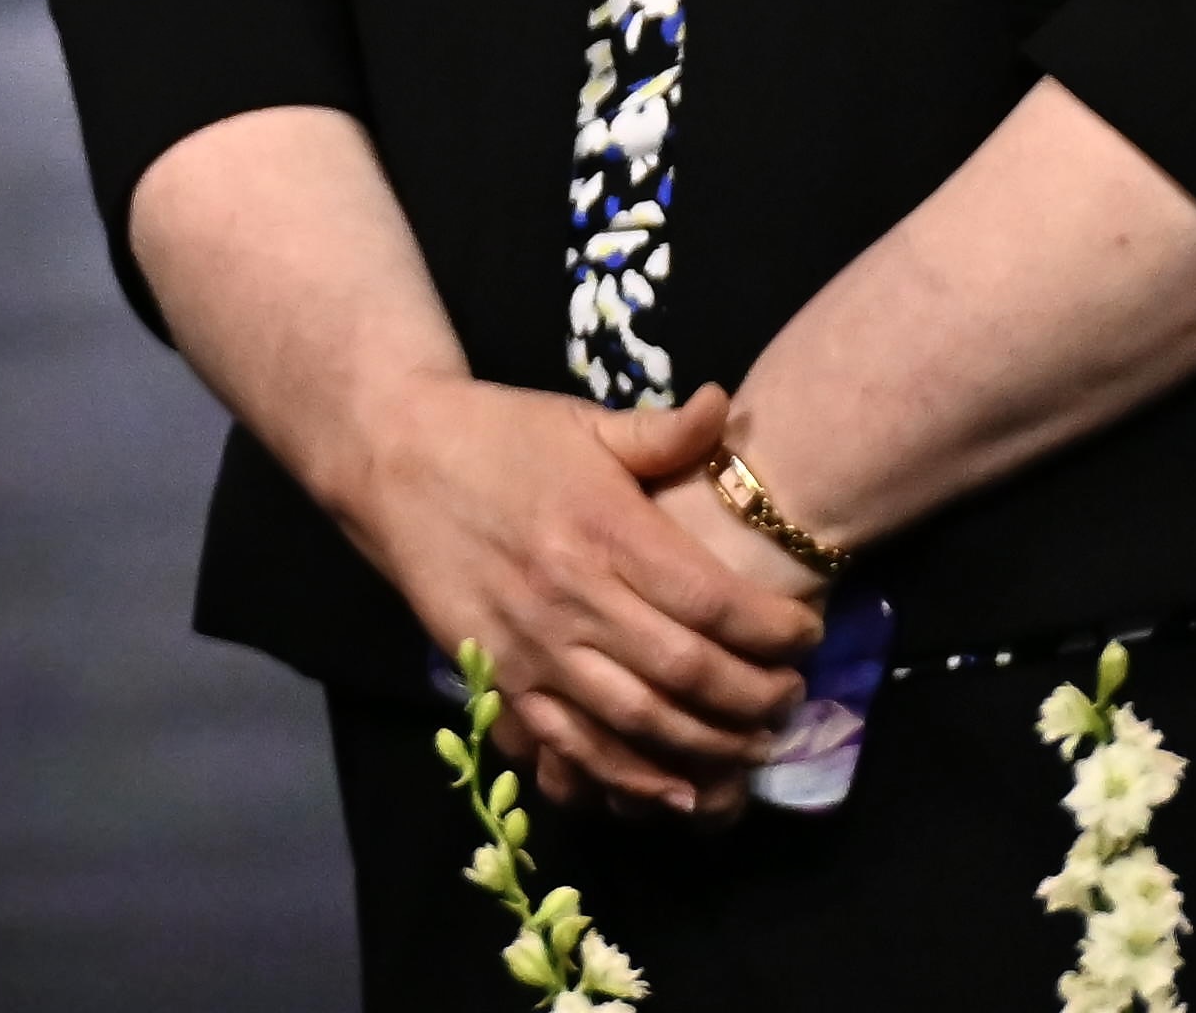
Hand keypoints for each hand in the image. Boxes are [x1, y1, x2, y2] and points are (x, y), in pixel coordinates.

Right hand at [322, 378, 816, 818]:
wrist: (389, 454)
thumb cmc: (498, 435)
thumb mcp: (582, 422)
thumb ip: (663, 434)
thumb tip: (727, 406)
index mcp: (604, 527)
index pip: (715, 601)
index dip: (777, 630)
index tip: (807, 633)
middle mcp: (573, 593)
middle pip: (688, 670)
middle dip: (757, 695)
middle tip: (791, 695)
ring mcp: (532, 643)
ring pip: (639, 719)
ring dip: (709, 744)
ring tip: (752, 743)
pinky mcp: (498, 674)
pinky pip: (573, 744)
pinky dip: (629, 777)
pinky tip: (676, 790)